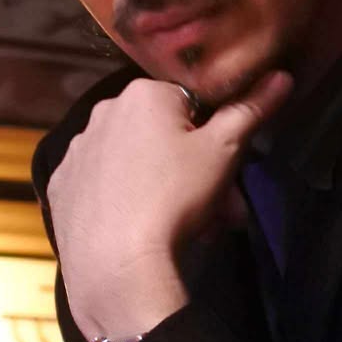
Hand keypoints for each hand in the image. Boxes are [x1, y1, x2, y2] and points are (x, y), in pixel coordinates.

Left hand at [49, 69, 291, 341]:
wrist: (117, 265)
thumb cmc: (175, 199)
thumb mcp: (223, 153)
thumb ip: (250, 110)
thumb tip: (280, 76)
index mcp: (142, 94)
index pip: (193, 106)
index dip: (216, 141)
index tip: (227, 177)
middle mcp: (102, 112)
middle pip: (163, 136)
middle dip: (195, 172)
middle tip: (219, 214)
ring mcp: (77, 150)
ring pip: (133, 161)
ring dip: (162, 187)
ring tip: (183, 229)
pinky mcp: (61, 186)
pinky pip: (101, 185)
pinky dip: (122, 199)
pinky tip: (137, 228)